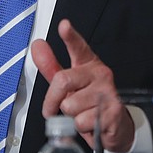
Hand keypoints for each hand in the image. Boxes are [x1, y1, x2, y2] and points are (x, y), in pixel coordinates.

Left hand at [31, 19, 134, 152]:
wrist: (114, 126)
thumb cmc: (88, 101)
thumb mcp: (69, 84)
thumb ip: (51, 66)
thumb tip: (37, 46)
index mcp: (88, 63)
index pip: (78, 46)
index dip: (70, 36)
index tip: (64, 25)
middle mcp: (100, 74)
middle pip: (63, 81)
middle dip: (52, 100)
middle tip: (54, 108)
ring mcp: (108, 91)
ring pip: (70, 105)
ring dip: (70, 116)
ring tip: (81, 114)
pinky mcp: (113, 110)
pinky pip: (81, 121)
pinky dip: (81, 127)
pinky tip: (91, 123)